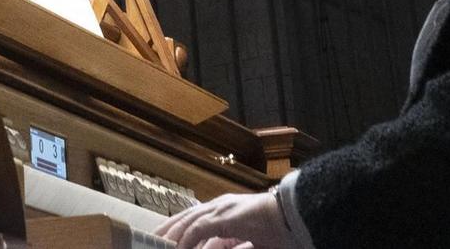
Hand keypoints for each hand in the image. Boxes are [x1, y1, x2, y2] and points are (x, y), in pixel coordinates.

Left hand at [157, 191, 292, 248]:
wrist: (298, 215)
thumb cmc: (281, 230)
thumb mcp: (251, 241)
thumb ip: (235, 245)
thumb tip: (221, 248)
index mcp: (226, 211)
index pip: (194, 218)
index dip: (177, 228)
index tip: (164, 239)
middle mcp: (220, 206)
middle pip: (185, 218)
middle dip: (168, 230)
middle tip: (151, 240)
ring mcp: (223, 209)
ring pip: (188, 222)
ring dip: (172, 236)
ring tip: (157, 244)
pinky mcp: (226, 217)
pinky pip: (200, 229)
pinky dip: (186, 240)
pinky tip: (177, 248)